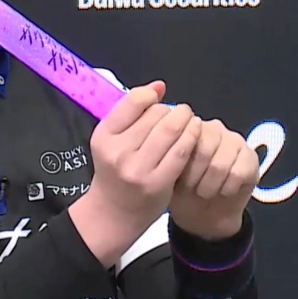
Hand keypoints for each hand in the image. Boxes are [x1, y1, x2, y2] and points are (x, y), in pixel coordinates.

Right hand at [68, 81, 201, 266]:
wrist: (113, 213)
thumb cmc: (115, 170)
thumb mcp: (112, 140)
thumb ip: (133, 113)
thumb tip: (160, 85)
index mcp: (104, 135)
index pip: (134, 101)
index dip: (151, 96)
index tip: (159, 99)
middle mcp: (118, 151)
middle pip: (156, 115)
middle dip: (173, 110)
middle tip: (181, 113)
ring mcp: (138, 168)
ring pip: (171, 130)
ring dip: (186, 121)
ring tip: (190, 121)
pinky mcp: (157, 182)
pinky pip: (181, 152)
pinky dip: (191, 138)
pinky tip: (194, 136)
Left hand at [168, 115, 259, 240]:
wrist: (203, 215)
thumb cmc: (182, 191)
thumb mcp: (168, 174)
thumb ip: (169, 157)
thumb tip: (171, 151)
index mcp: (190, 127)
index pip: (185, 137)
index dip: (181, 164)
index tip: (177, 180)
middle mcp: (214, 128)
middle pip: (203, 151)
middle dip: (195, 177)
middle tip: (192, 189)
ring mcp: (235, 141)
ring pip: (220, 164)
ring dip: (210, 185)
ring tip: (204, 191)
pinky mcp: (251, 157)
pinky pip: (238, 174)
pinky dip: (227, 189)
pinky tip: (223, 191)